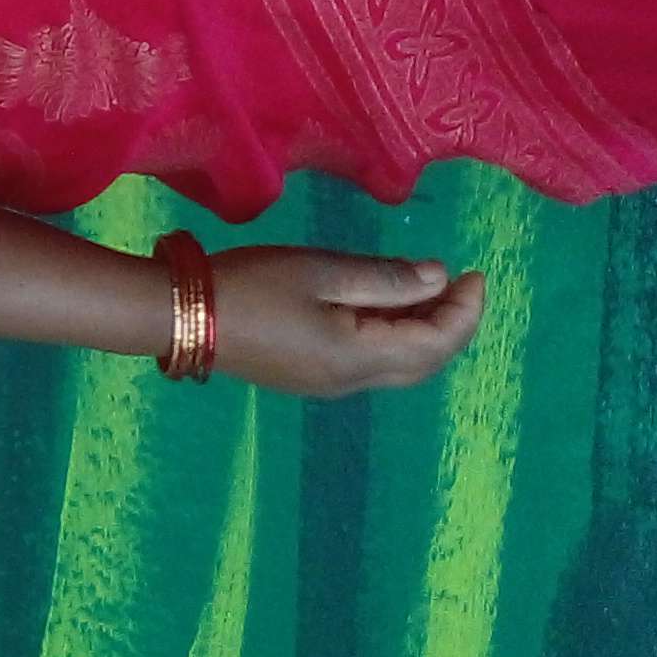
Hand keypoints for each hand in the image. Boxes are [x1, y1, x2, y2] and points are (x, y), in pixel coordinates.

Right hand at [207, 248, 485, 395]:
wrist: (181, 316)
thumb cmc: (253, 286)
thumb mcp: (322, 271)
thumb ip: (386, 279)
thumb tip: (439, 278)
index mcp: (361, 357)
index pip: (437, 342)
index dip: (465, 310)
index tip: (476, 272)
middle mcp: (354, 381)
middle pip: (425, 363)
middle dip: (452, 325)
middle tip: (461, 284)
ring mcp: (330, 384)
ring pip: (400, 366)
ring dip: (423, 332)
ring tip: (426, 289)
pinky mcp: (310, 377)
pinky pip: (372, 364)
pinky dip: (393, 337)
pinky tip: (382, 308)